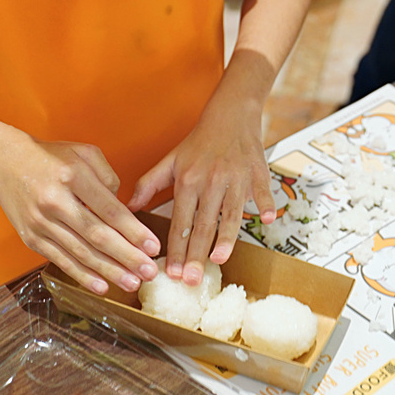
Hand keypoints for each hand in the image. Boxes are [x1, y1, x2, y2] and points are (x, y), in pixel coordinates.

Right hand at [0, 134, 161, 294]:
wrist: (3, 162)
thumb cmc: (50, 157)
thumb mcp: (83, 152)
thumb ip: (108, 177)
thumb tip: (122, 209)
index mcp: (73, 176)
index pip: (110, 210)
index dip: (134, 231)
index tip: (154, 246)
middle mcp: (55, 201)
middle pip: (98, 236)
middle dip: (127, 257)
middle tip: (150, 271)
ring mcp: (41, 223)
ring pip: (81, 253)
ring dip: (109, 271)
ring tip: (132, 283)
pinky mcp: (31, 238)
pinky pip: (61, 260)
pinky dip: (82, 276)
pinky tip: (101, 287)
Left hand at [128, 90, 275, 285]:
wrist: (231, 114)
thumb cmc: (200, 141)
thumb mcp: (171, 159)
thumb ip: (149, 184)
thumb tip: (128, 207)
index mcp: (188, 180)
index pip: (180, 222)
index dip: (176, 249)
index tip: (172, 272)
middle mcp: (211, 181)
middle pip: (203, 224)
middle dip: (196, 255)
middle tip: (192, 280)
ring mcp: (236, 178)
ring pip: (231, 213)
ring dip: (226, 238)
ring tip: (219, 260)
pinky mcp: (257, 173)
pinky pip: (263, 192)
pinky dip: (265, 204)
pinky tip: (266, 219)